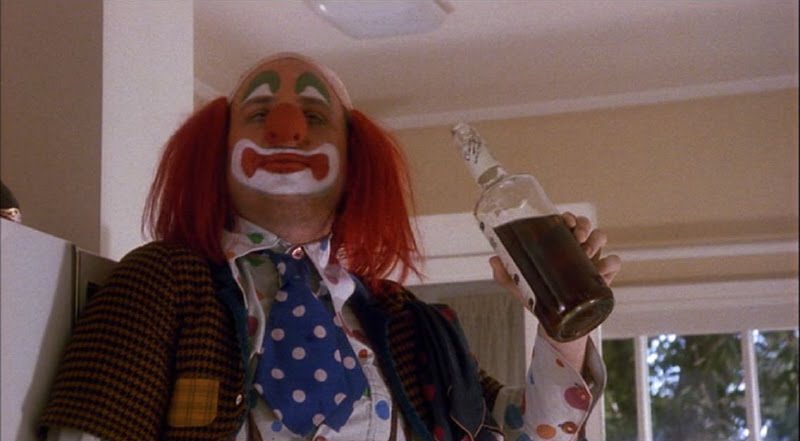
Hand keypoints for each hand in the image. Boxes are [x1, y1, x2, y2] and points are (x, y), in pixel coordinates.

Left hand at [489, 212, 621, 370]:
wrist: (555, 322)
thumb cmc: (538, 296)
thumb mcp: (519, 285)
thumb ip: (504, 274)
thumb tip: (493, 260)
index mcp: (557, 244)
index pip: (566, 221)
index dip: (568, 217)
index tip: (565, 222)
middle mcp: (575, 247)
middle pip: (586, 225)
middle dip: (583, 226)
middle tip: (576, 237)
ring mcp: (591, 259)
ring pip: (600, 237)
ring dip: (596, 240)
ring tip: (586, 252)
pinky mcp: (603, 274)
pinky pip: (614, 262)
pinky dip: (610, 263)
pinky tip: (601, 270)